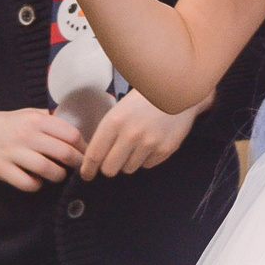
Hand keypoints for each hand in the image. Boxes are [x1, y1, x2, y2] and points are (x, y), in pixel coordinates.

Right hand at [0, 105, 86, 191]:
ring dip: (58, 176)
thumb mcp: (30, 114)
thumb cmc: (9, 124)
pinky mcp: (0, 168)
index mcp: (37, 119)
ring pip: (48, 169)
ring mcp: (12, 152)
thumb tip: (81, 132)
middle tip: (80, 170)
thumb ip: (52, 120)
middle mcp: (26, 134)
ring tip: (58, 175)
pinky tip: (37, 181)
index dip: (84, 147)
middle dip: (77, 164)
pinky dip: (37, 185)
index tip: (87, 154)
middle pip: (64, 152)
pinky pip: (27, 183)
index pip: (71, 134)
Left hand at [78, 91, 200, 179]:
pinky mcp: (165, 149)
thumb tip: (96, 158)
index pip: (94, 155)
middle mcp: (130, 134)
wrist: (177, 90)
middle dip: (109, 166)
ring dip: (129, 161)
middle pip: (109, 169)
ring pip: (129, 168)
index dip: (88, 168)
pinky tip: (152, 141)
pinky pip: (147, 165)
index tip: (87, 174)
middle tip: (114, 159)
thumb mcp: (120, 110)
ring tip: (137, 143)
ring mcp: (149, 143)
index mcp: (114, 122)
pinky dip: (146, 158)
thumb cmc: (144, 99)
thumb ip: (107, 133)